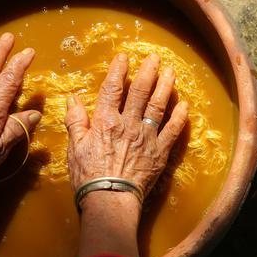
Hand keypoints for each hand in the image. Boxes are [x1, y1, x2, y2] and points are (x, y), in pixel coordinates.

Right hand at [65, 53, 188, 203]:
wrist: (110, 199)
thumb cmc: (88, 175)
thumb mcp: (74, 147)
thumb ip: (75, 121)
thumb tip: (72, 100)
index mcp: (106, 121)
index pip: (112, 89)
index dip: (118, 70)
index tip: (124, 57)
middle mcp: (128, 124)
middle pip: (140, 92)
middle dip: (148, 71)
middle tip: (155, 57)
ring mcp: (147, 137)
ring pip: (158, 106)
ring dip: (165, 87)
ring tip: (171, 72)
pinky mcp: (160, 152)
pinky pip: (173, 130)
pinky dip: (179, 117)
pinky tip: (184, 105)